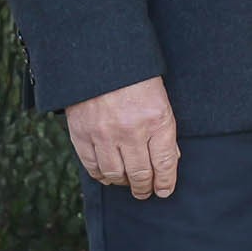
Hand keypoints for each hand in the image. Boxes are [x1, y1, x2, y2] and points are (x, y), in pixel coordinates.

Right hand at [64, 76, 179, 197]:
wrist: (99, 58)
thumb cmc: (135, 76)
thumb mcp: (160, 98)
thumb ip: (163, 129)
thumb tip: (170, 158)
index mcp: (157, 119)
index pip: (164, 163)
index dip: (165, 182)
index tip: (164, 191)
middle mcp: (131, 131)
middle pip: (140, 173)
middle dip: (144, 187)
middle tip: (145, 192)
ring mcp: (104, 135)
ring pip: (115, 174)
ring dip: (123, 183)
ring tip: (128, 184)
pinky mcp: (82, 135)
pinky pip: (92, 166)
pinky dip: (101, 176)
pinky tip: (108, 176)